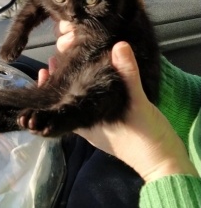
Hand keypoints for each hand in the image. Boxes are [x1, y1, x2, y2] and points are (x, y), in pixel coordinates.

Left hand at [39, 22, 198, 182]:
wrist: (164, 162)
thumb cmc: (145, 137)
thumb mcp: (137, 104)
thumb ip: (128, 75)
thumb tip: (119, 46)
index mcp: (87, 124)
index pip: (59, 108)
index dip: (50, 91)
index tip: (43, 71)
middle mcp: (89, 127)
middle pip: (66, 106)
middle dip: (59, 86)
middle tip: (51, 64)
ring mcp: (100, 129)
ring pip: (78, 107)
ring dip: (71, 89)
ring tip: (65, 67)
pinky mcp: (112, 127)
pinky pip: (92, 109)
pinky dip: (86, 94)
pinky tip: (90, 81)